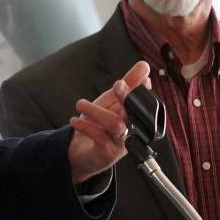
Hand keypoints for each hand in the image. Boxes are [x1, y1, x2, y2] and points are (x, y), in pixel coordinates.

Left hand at [66, 61, 151, 183]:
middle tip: (118, 84)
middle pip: (135, 113)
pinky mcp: (108, 153)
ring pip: (116, 124)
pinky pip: (100, 136)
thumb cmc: (98, 124)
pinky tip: (75, 120)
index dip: (141, 90)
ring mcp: (121, 143)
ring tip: (80, 104)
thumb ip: (128, 83)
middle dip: (126, 97)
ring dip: (97, 111)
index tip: (140, 79)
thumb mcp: (110, 100)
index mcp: (135, 116)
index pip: (143, 101)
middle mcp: (133, 130)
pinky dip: (86, 126)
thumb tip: (144, 66)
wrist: (81, 150)